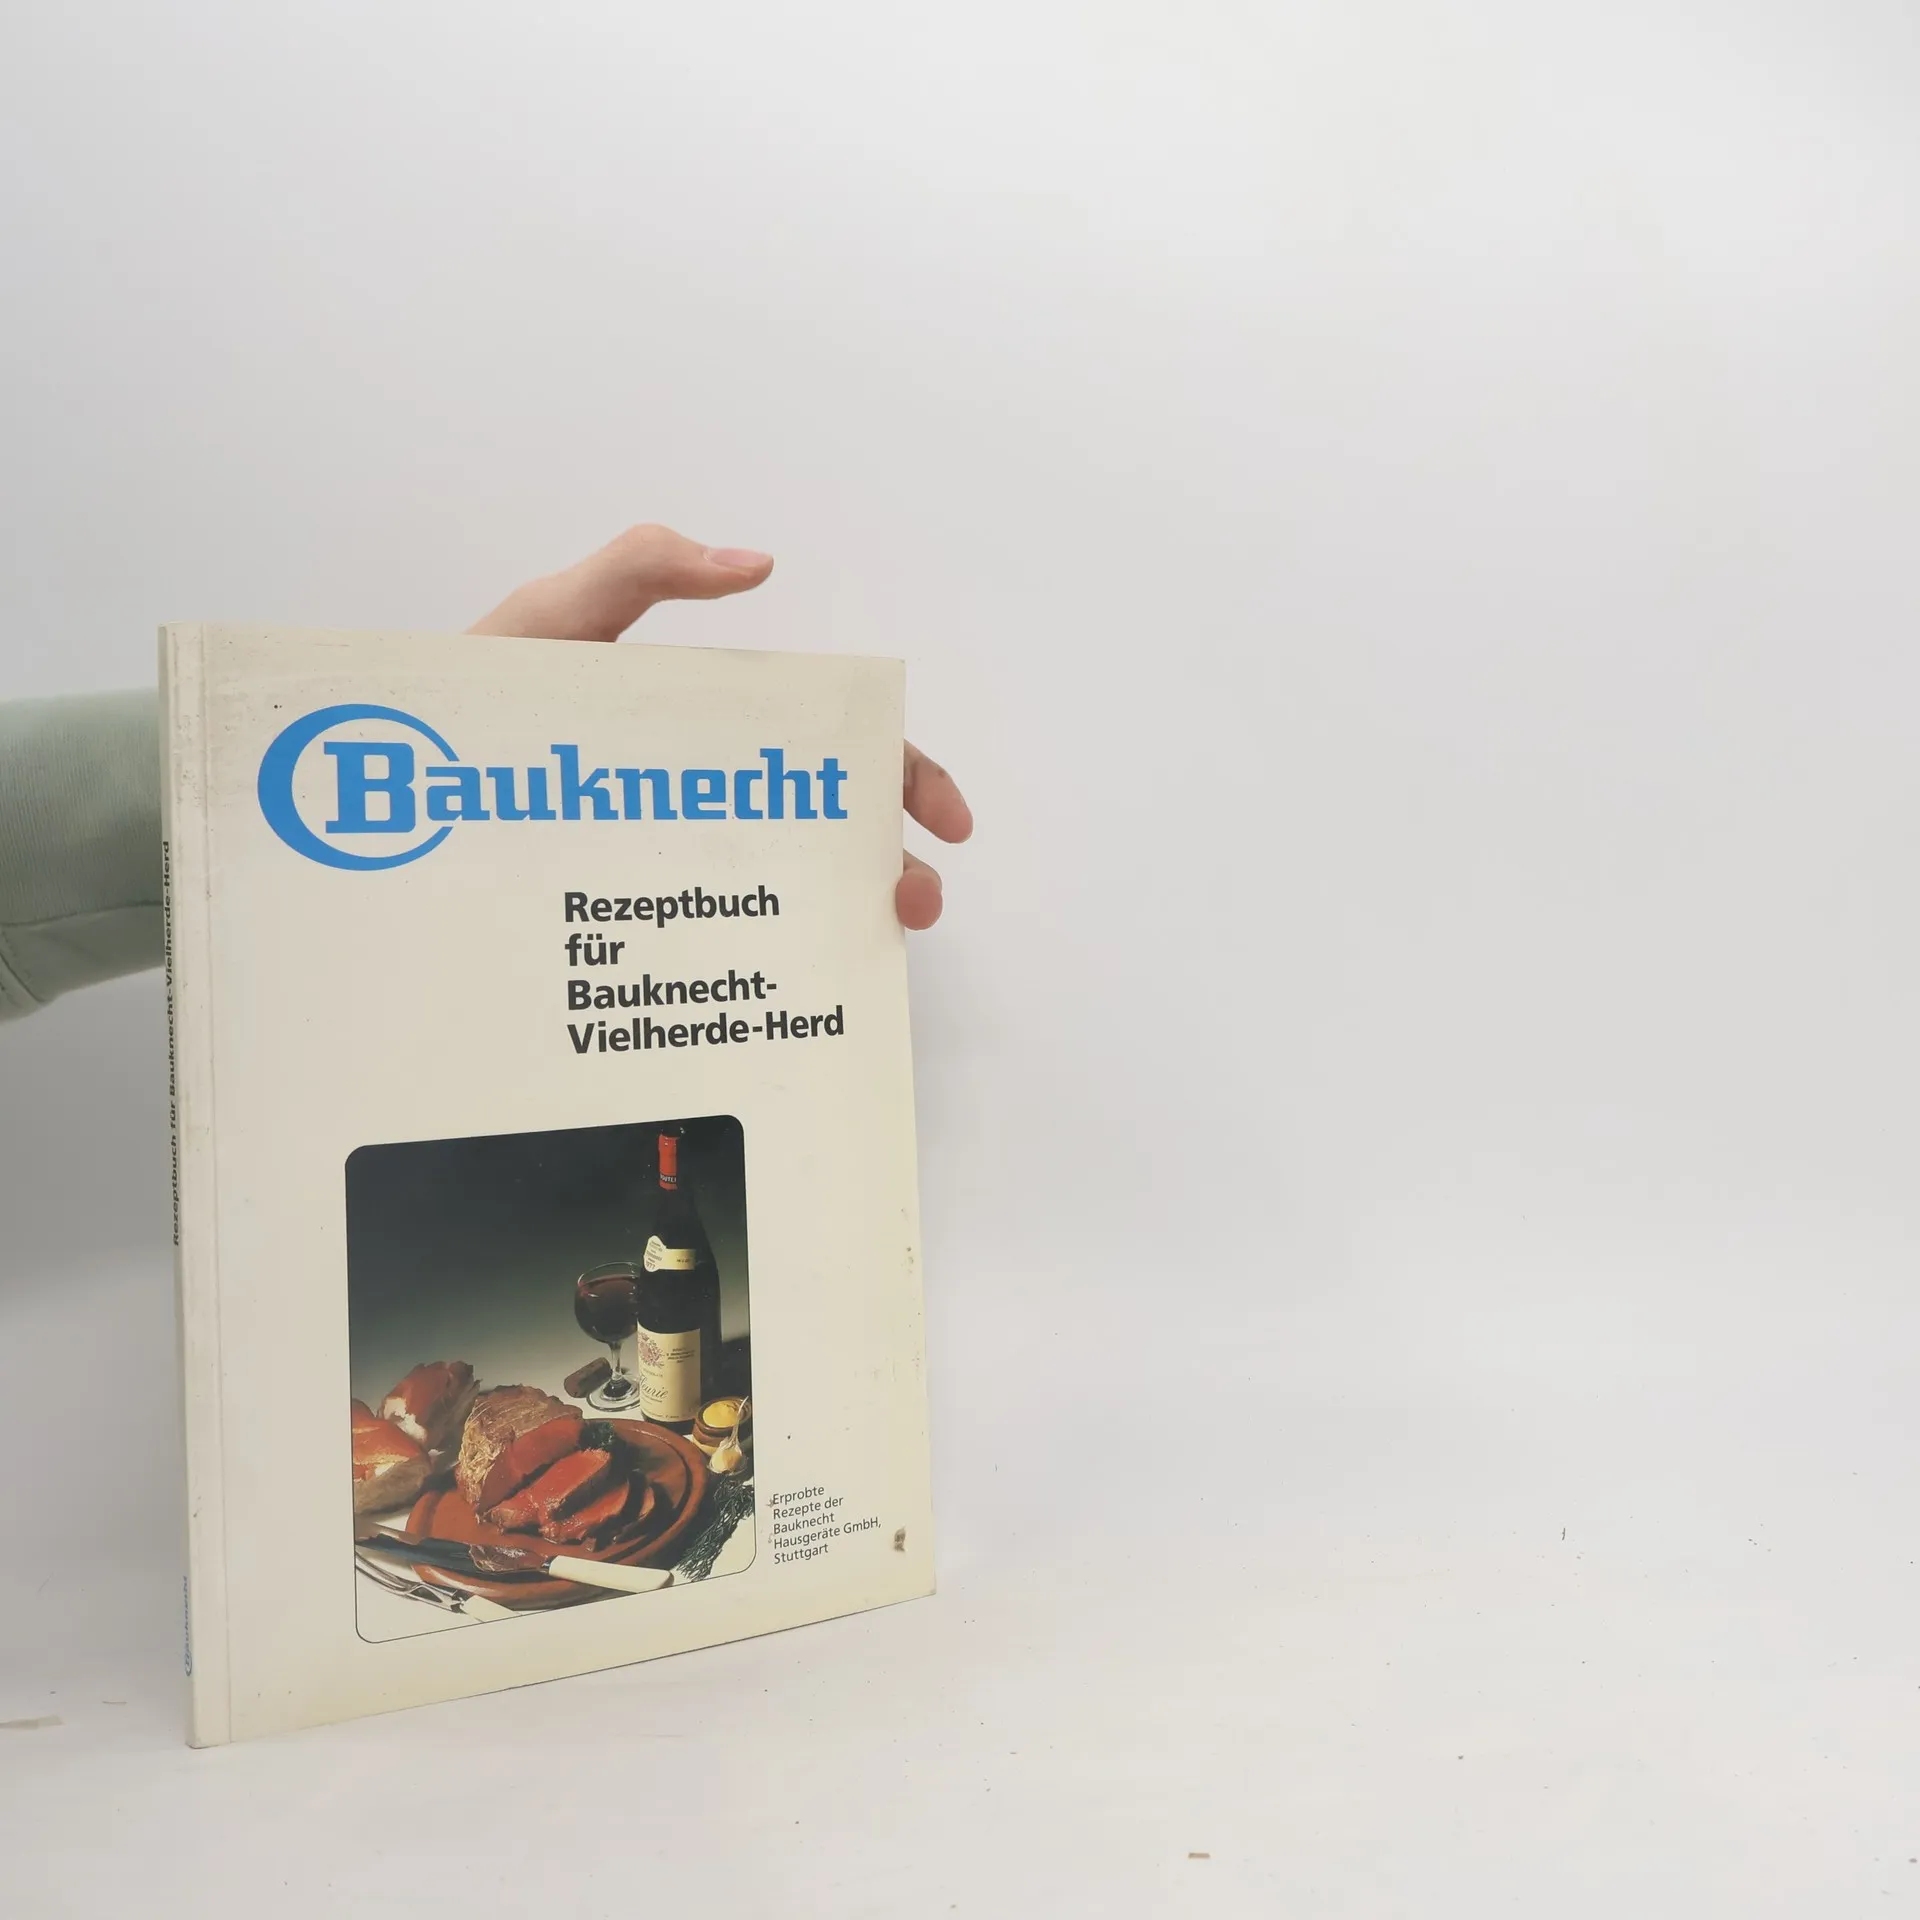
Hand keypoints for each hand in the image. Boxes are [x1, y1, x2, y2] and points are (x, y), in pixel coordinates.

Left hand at [469, 524, 971, 927]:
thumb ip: (639, 571)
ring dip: (849, 911)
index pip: (828, 746)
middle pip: (828, 826)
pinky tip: (795, 977)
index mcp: (706, 725)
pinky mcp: (629, 924)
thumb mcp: (548, 621)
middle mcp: (704, 797)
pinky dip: (775, 964)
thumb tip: (757, 564)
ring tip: (870, 935)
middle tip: (913, 898)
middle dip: (891, 857)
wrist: (373, 808)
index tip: (944, 821)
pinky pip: (717, 950)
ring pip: (786, 893)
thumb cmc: (462, 709)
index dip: (900, 775)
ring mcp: (670, 864)